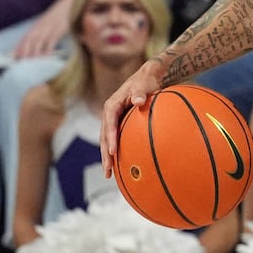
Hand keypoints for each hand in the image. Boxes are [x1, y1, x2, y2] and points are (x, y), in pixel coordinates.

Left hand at [13, 0, 72, 58]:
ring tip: (31, 62)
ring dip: (34, 52)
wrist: (68, 4)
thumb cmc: (58, 15)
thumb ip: (41, 31)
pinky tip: (47, 55)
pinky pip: (51, 41)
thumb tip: (37, 45)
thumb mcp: (47, 23)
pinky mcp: (58, 30)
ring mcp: (49, 28)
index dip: (18, 48)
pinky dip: (48, 48)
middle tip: (21, 62)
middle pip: (29, 41)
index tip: (13, 57)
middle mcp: (40, 27)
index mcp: (36, 26)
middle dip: (24, 52)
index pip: (24, 38)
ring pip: (38, 42)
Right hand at [100, 57, 164, 178]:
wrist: (148, 77)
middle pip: (104, 136)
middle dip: (105, 154)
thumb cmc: (147, 81)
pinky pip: (116, 140)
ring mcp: (113, 120)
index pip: (109, 124)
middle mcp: (109, 114)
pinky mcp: (119, 124)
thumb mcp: (144, 84)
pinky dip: (115, 152)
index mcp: (112, 105)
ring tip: (109, 174)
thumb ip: (140, 92)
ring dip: (108, 157)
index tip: (113, 151)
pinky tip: (121, 166)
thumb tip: (138, 101)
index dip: (110, 138)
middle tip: (108, 170)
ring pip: (107, 141)